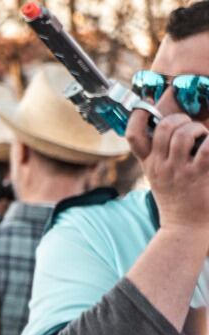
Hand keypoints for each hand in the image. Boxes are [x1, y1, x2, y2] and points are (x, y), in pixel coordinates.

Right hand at [130, 110, 208, 245]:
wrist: (186, 228)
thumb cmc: (177, 201)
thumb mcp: (158, 178)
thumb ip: (159, 157)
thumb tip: (172, 132)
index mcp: (149, 163)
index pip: (133, 135)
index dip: (139, 115)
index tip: (148, 105)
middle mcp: (161, 165)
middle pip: (164, 127)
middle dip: (181, 118)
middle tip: (191, 126)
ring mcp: (179, 170)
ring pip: (183, 133)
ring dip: (198, 128)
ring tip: (203, 136)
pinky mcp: (199, 175)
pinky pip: (206, 148)